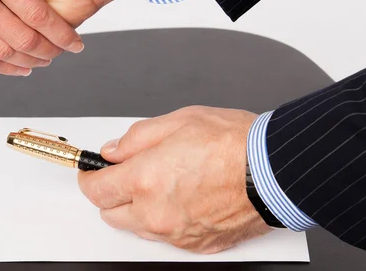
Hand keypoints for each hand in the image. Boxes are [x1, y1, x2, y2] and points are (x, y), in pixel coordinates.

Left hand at [77, 106, 270, 252]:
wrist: (275, 170)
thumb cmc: (234, 143)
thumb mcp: (177, 121)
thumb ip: (136, 139)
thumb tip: (113, 151)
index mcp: (145, 180)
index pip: (95, 190)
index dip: (90, 178)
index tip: (92, 171)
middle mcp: (156, 213)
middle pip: (111, 213)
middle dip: (113, 193)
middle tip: (129, 173)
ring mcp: (176, 233)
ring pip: (138, 227)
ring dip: (138, 208)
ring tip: (164, 182)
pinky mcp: (197, 245)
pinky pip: (167, 237)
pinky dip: (166, 220)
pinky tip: (184, 198)